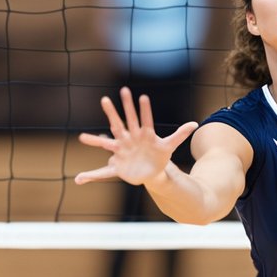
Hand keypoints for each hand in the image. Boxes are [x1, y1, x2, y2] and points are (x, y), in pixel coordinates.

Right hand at [75, 87, 197, 186]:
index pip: (143, 120)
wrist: (153, 170)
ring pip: (106, 144)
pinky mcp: (118, 165)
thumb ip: (180, 135)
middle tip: (104, 99)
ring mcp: (122, 151)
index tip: (142, 97)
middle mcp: (129, 140)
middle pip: (120, 124)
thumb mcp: (169, 146)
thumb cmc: (159, 156)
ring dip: (94, 142)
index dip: (143, 110)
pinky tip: (80, 179)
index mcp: (142, 134)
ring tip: (81, 138)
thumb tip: (195, 124)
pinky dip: (92, 175)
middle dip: (113, 113)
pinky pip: (103, 170)